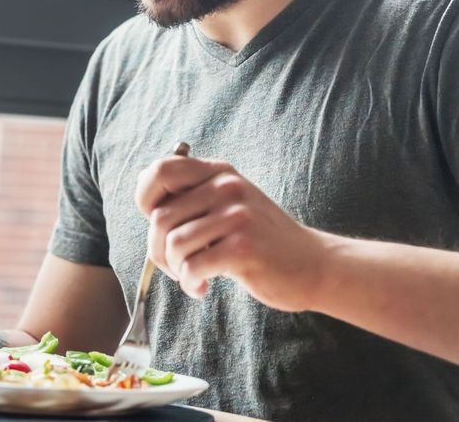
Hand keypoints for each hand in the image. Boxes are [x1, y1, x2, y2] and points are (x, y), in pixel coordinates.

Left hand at [136, 156, 327, 310]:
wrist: (313, 264)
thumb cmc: (262, 240)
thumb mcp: (230, 204)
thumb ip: (195, 197)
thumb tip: (145, 196)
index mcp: (219, 172)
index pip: (161, 170)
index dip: (146, 199)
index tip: (158, 225)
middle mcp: (227, 186)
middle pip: (160, 217)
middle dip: (158, 251)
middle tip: (176, 267)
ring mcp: (237, 215)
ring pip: (173, 244)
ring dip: (175, 270)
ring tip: (193, 277)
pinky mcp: (243, 247)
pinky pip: (192, 267)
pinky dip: (189, 283)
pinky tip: (202, 287)